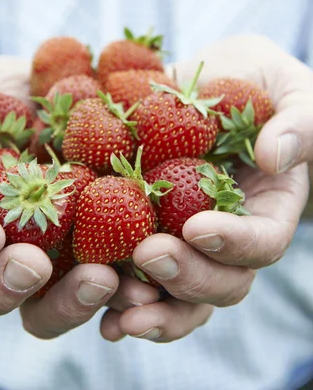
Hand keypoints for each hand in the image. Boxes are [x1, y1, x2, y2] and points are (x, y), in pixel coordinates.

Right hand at [0, 57, 118, 336]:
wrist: (44, 98)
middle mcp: (0, 248)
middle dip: (7, 287)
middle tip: (36, 265)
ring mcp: (49, 252)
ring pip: (48, 305)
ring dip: (73, 301)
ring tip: (104, 279)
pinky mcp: (95, 244)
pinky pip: (106, 277)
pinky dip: (123, 285)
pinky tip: (146, 276)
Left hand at [100, 35, 310, 342]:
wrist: (211, 78)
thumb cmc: (259, 82)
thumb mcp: (291, 93)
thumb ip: (296, 124)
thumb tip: (273, 157)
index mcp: (268, 208)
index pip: (262, 242)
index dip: (234, 243)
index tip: (198, 227)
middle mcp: (228, 234)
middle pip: (219, 281)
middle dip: (186, 276)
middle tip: (150, 254)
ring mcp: (185, 237)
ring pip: (177, 294)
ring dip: (149, 307)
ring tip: (118, 309)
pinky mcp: (145, 226)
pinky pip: (135, 273)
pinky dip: (116, 297)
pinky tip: (97, 311)